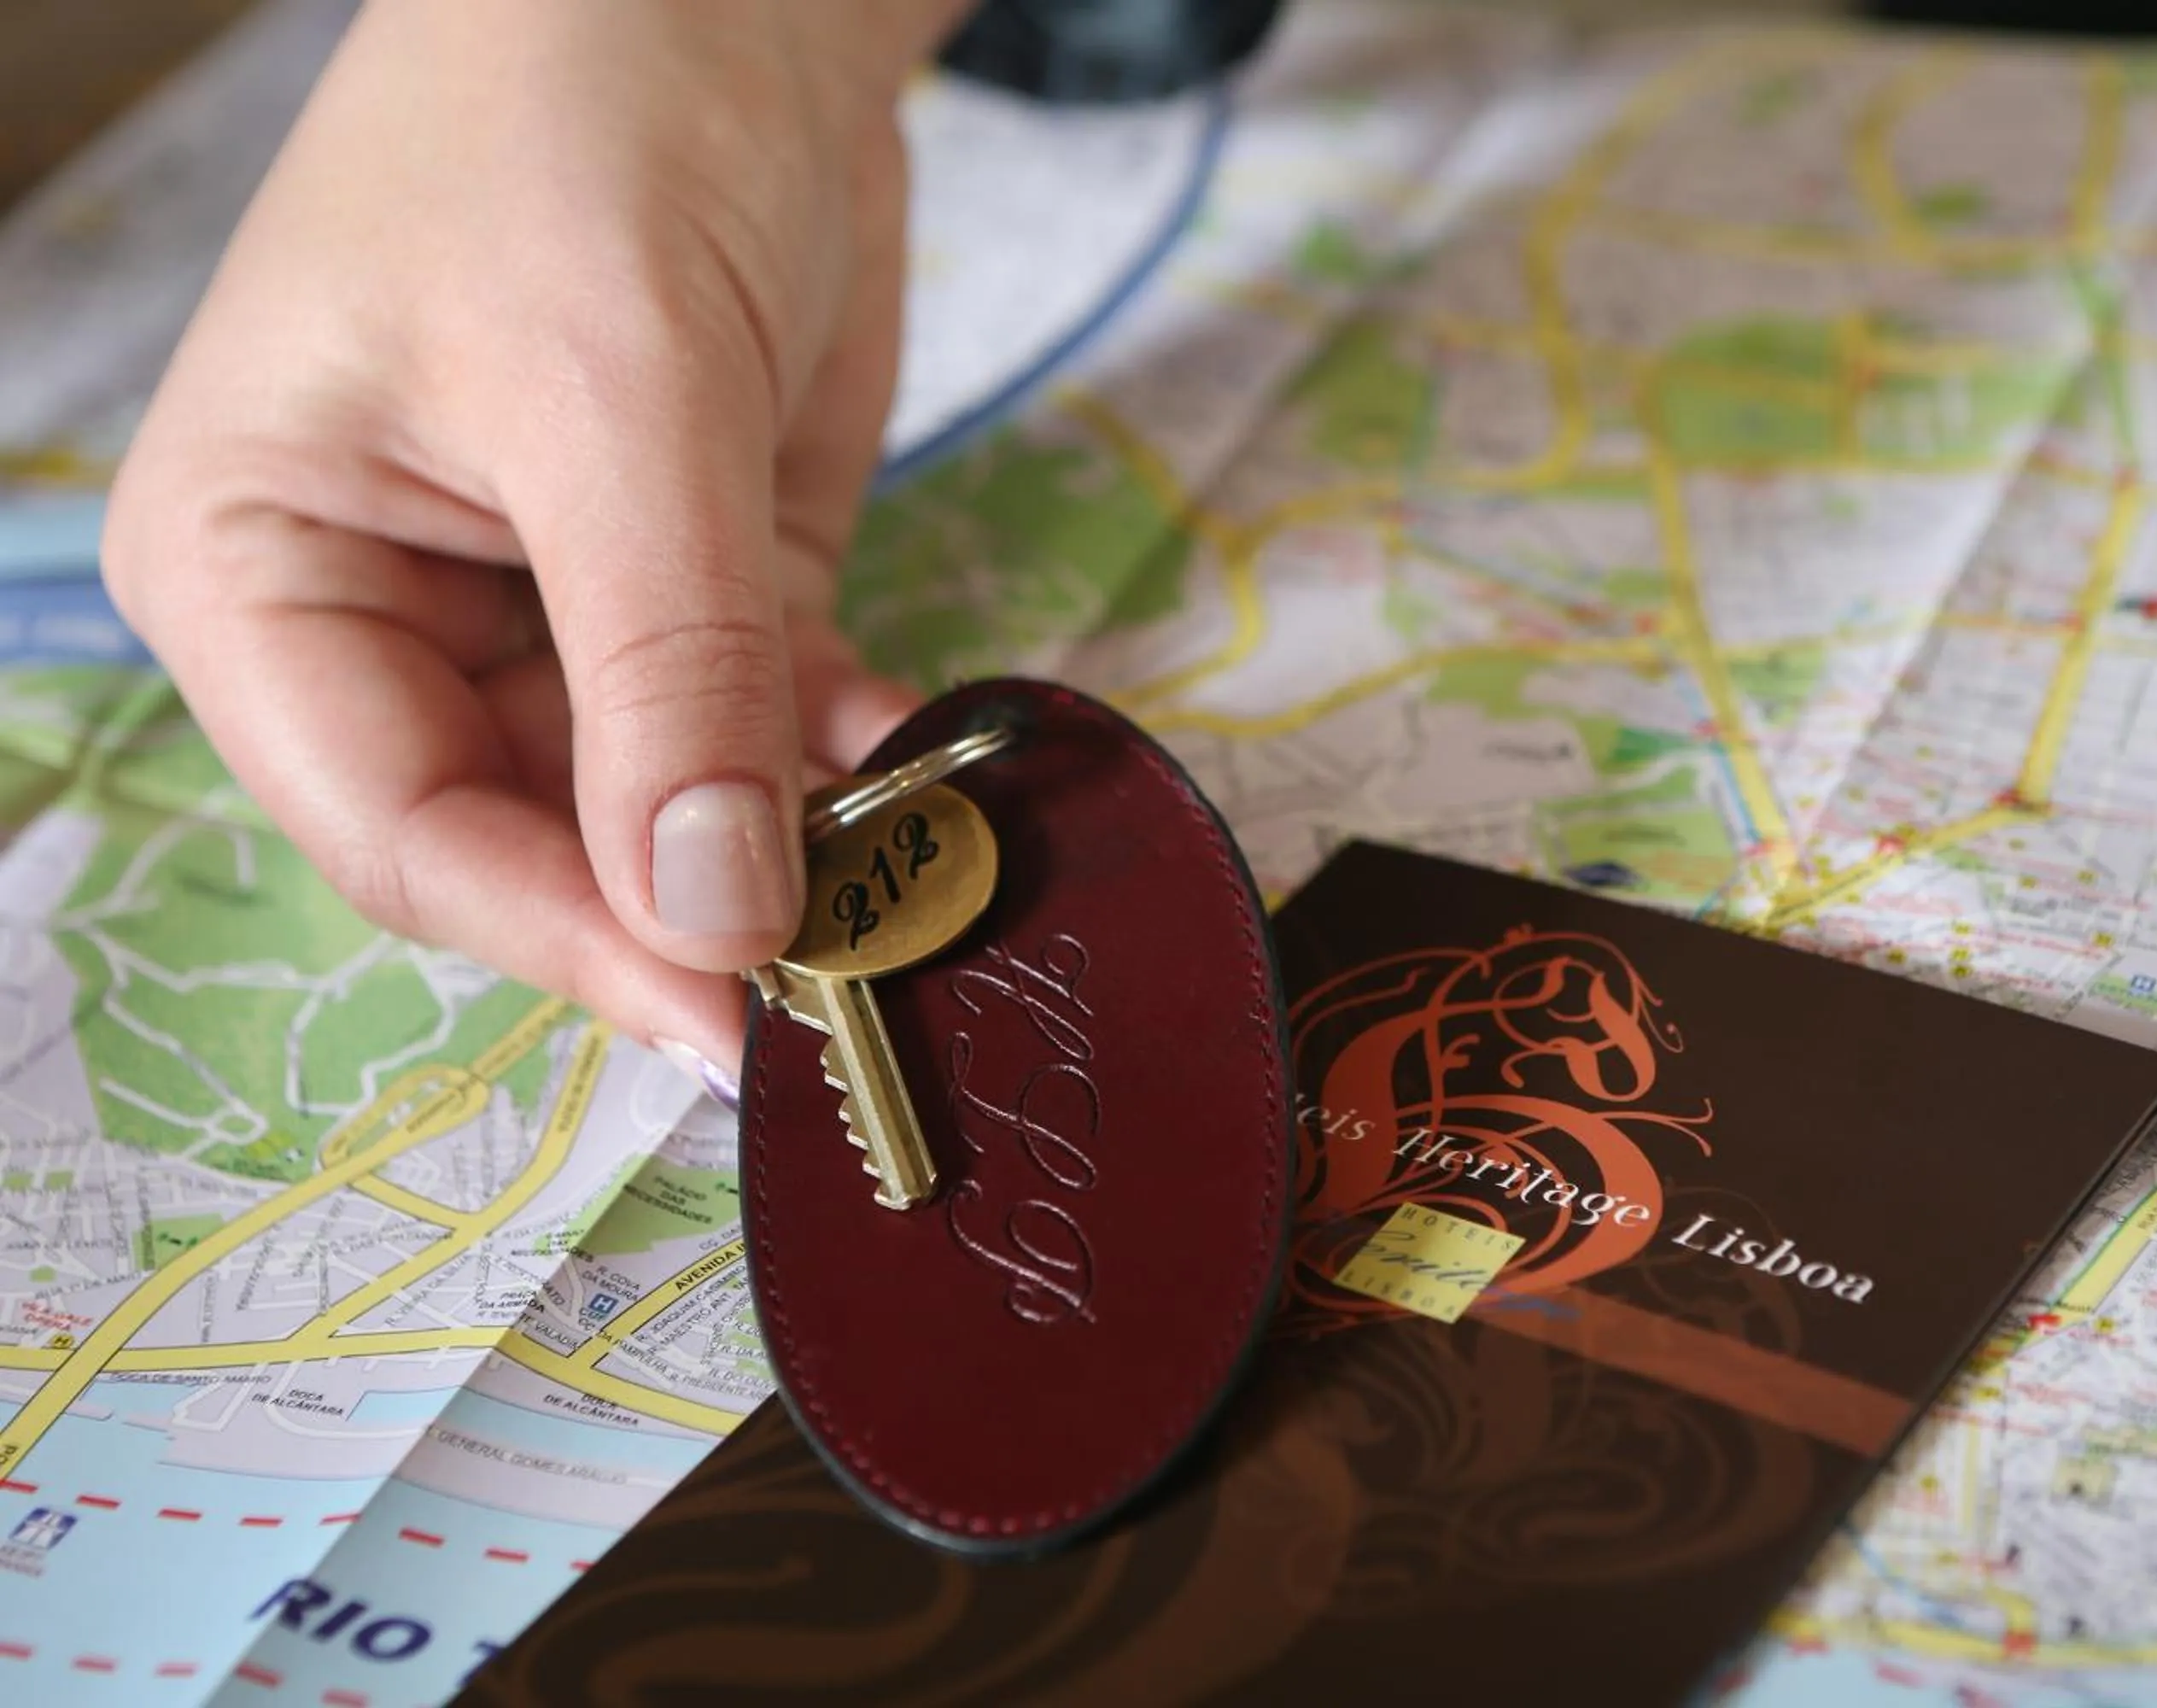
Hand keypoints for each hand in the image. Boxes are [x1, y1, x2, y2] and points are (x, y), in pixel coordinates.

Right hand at [103, 0, 965, 1091]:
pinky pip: (762, 729)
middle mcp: (391, 620)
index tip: (730, 1011)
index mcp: (265, 571)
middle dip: (690, 907)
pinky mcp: (696, 593)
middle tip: (851, 972)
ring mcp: (554, 616)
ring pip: (662, 811)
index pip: (400, 831)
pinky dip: (843, 759)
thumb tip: (712, 915)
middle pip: (535, 846)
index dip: (565, 937)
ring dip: (789, 845)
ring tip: (907, 866)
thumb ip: (668, 669)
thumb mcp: (614, 398)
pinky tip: (918, 760)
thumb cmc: (577, 117)